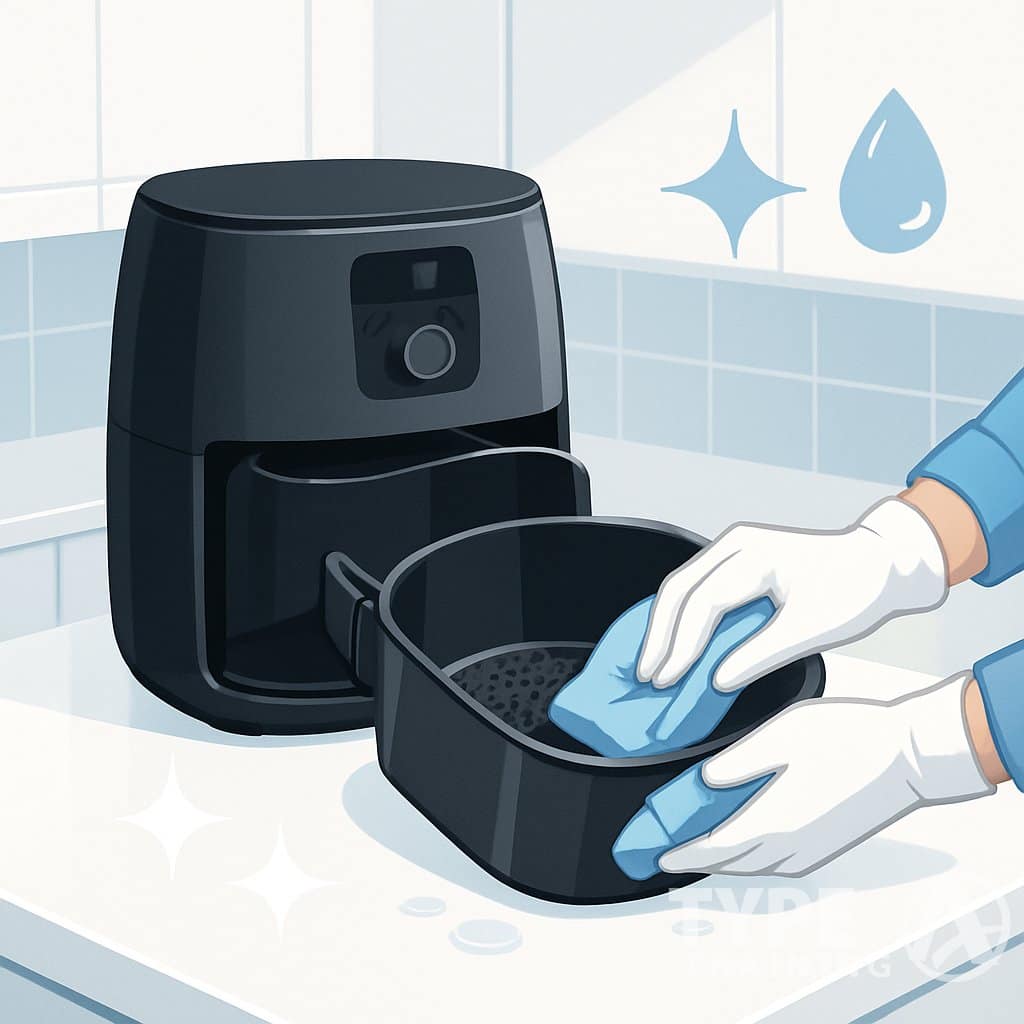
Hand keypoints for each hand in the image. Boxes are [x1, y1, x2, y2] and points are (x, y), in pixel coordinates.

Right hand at [637, 498, 947, 691]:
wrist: (880, 562)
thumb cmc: (855, 590)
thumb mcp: (813, 629)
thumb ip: (761, 655)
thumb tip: (717, 680)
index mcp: (756, 554)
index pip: (704, 602)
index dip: (682, 644)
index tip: (667, 679)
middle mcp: (736, 543)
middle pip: (679, 589)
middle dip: (659, 636)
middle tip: (646, 676)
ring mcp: (733, 547)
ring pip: (681, 586)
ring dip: (664, 627)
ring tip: (652, 664)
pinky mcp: (736, 560)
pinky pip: (695, 587)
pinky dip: (680, 617)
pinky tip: (672, 643)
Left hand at [658, 673, 994, 876]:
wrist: (911, 755)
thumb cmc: (848, 737)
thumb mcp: (779, 737)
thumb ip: (736, 763)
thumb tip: (703, 781)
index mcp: (773, 823)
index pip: (712, 849)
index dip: (679, 852)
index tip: (652, 854)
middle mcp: (790, 849)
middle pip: (729, 863)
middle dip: (695, 859)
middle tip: (664, 851)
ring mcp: (812, 851)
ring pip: (754, 864)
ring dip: (723, 859)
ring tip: (696, 845)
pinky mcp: (827, 845)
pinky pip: (776, 861)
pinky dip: (750, 855)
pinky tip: (743, 839)